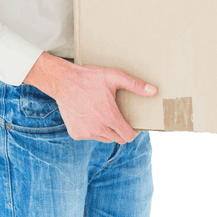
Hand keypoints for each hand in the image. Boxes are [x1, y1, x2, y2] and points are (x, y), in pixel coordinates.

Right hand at [23, 52, 156, 142]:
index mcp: (110, 118)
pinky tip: (89, 116)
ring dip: (106, 131)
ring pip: (103, 138)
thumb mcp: (114, 77)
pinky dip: (91, 129)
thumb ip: (135, 85)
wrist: (62, 82)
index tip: (131, 125)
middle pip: (117, 139)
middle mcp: (99, 129)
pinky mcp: (76, 133)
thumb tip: (154, 91)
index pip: (128, 136)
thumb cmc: (89, 78)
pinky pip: (89, 136)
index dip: (132, 131)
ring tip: (102, 115)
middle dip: (120, 130)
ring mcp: (86, 133)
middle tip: (116, 117)